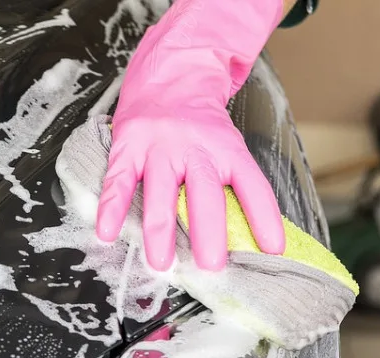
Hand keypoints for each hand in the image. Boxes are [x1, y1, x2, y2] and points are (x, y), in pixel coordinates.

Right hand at [92, 0, 288, 271]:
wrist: (171, 70)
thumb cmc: (201, 122)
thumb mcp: (228, 145)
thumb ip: (235, 186)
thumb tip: (256, 238)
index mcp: (227, 149)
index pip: (252, 186)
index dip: (265, 218)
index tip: (273, 249)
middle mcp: (196, 148)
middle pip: (205, 195)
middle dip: (209, 233)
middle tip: (211, 266)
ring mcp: (159, 147)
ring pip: (161, 193)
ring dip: (161, 232)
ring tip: (162, 263)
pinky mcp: (128, 146)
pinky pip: (118, 181)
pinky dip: (111, 209)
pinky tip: (106, 233)